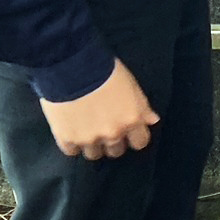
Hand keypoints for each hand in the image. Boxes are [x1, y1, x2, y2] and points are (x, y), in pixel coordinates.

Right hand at [40, 59, 159, 160]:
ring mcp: (89, 138)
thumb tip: (152, 120)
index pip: (140, 142)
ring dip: (92, 144)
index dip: (133, 137)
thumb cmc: (104, 69)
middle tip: (104, 127)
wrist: (72, 66)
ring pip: (94, 154)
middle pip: (116, 151)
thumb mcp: (130, 84)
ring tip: (85, 129)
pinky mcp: (67, 138)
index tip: (128, 131)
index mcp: (131, 120)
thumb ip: (142, 106)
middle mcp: (113, 133)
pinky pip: (71, 151)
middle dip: (112, 141)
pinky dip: (71, 143)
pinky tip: (70, 130)